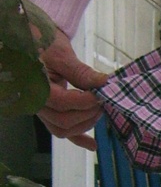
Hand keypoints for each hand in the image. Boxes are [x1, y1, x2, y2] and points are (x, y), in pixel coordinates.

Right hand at [35, 26, 109, 150]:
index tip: (102, 93)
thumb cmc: (42, 42)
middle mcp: (36, 104)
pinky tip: (92, 145)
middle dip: (88, 113)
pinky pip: (60, 130)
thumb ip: (81, 72)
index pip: (62, 103)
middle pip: (63, 121)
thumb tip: (105, 83)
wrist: (30, 40)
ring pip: (63, 129)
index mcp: (35, 88)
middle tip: (105, 100)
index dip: (85, 101)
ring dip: (85, 124)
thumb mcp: (61, 54)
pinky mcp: (48, 110)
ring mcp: (41, 110)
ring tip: (101, 110)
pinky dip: (77, 138)